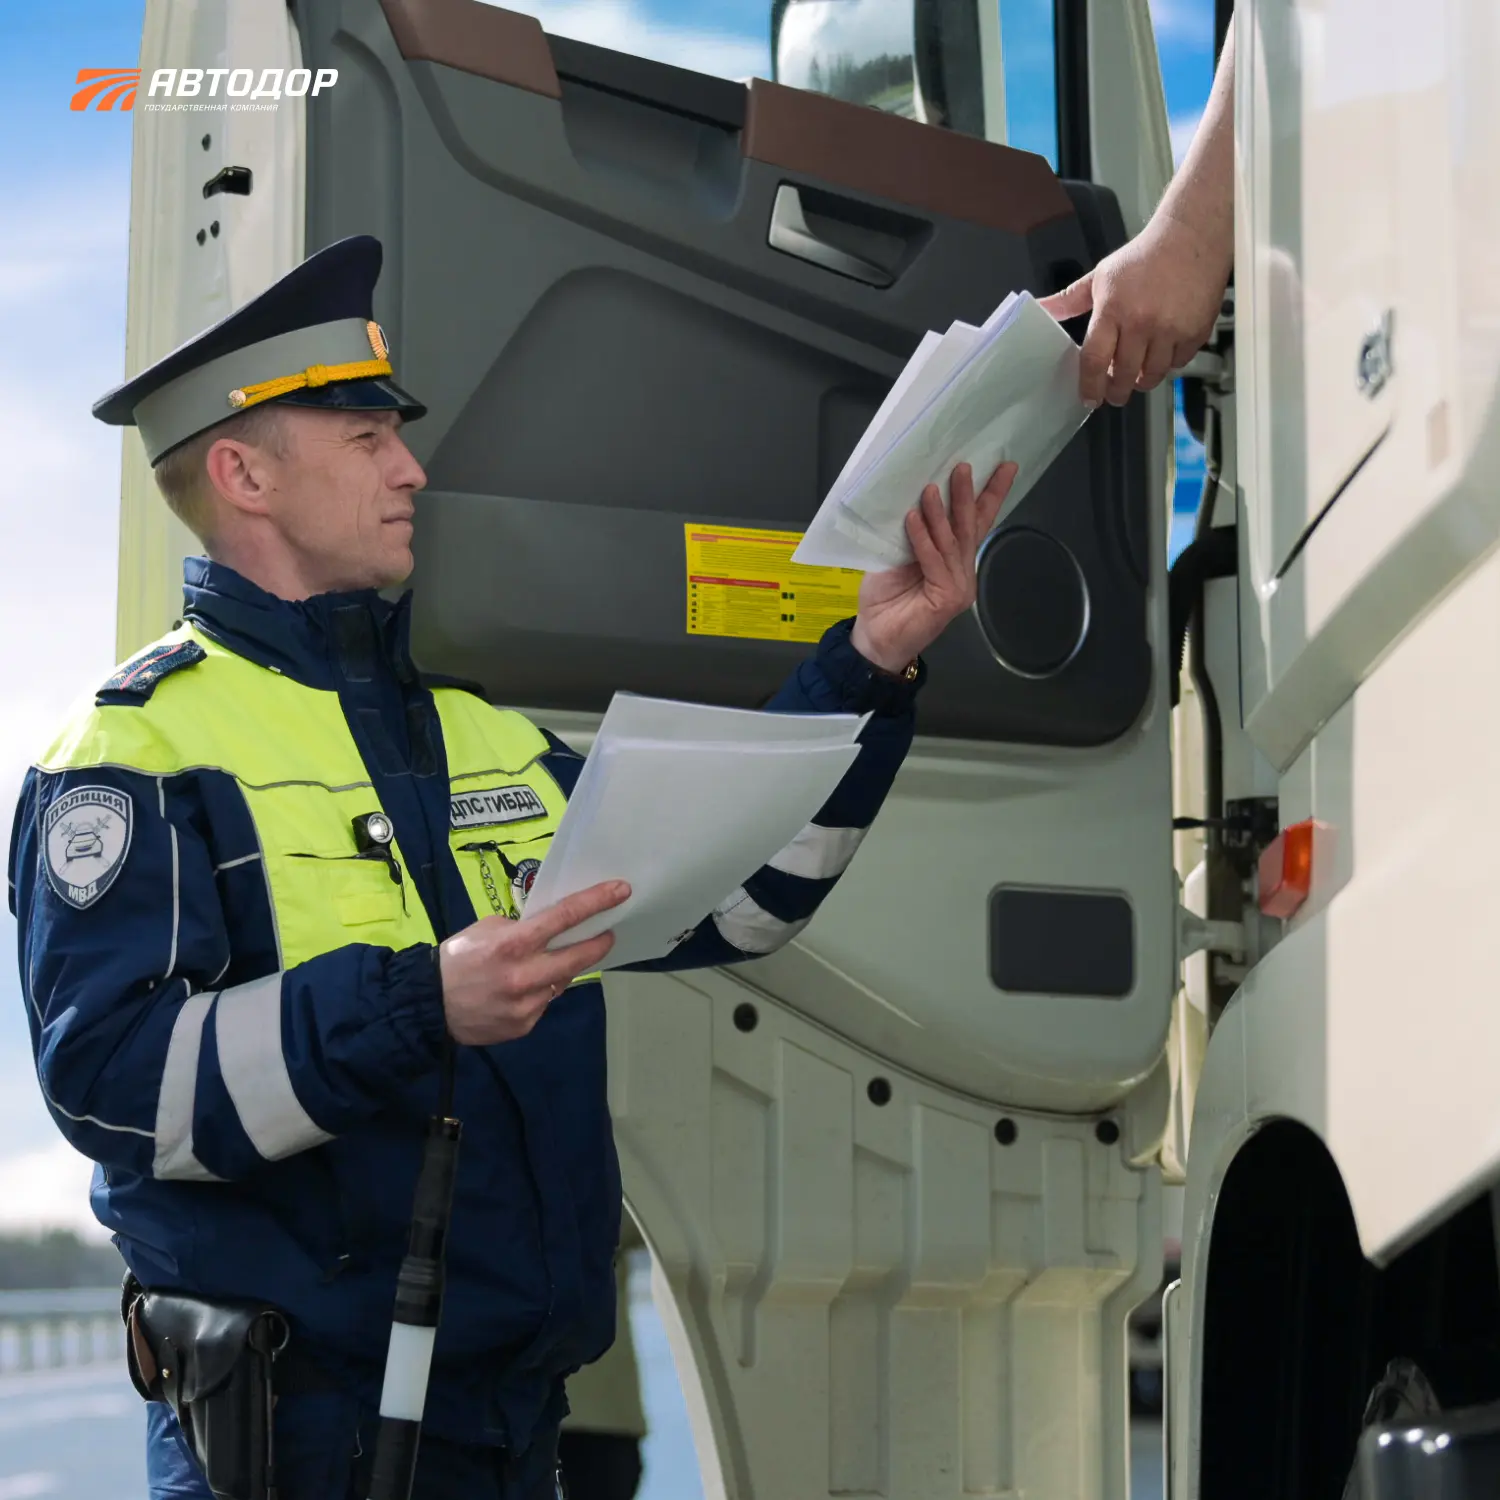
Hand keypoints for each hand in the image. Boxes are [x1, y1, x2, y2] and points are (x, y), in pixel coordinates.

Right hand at [438, 880, 630, 1045]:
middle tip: (609, 934)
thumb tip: (549, 932)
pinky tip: (523, 990)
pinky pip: (544, 1003)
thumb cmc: (457, 959)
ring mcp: (527, 1004)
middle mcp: (525, 975)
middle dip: (598, 943)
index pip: (564, 917)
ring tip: (549, 962)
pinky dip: (541, 992)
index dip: (596, 902)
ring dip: (562, 970)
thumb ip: (521, 930)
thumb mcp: (486, 930)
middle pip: (578, 957)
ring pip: (562, 981)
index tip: (620, 891)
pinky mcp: (525, 1025)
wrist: (429, 1004)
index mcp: (513, 944)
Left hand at [850, 460, 1014, 672]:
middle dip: (969, 495)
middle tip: (964, 466)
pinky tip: (914, 517)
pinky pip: (934, 560)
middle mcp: (963, 572)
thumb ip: (915, 535)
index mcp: (954, 561)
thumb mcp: (898, 556)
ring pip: (952, 542)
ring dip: (942, 512)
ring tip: (933, 486)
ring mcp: (958, 587)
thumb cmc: (884, 599)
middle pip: (970, 527)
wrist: (874, 637)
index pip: (976, 523)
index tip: (1004, 466)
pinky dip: (923, 538)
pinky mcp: (948, 598)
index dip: (990, 495)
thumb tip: (919, 495)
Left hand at [1040, 212, 1229, 407]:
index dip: (1090, 385)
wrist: (1191, 237)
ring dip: (1142, 381)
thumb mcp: (1100, 276)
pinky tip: (1161, 354)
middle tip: (1114, 395)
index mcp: (1113, 310)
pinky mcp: (1195, 332)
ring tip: (1137, 375)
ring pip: (1152, 375)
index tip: (1089, 399)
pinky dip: (1168, 365)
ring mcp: (1171, 329)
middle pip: (1124, 376)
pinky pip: (1178, 364)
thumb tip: (1041, 310)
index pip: (1095, 360)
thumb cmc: (1143, 258)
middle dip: (1116, 392)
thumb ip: (1069, 300)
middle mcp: (1142, 322)